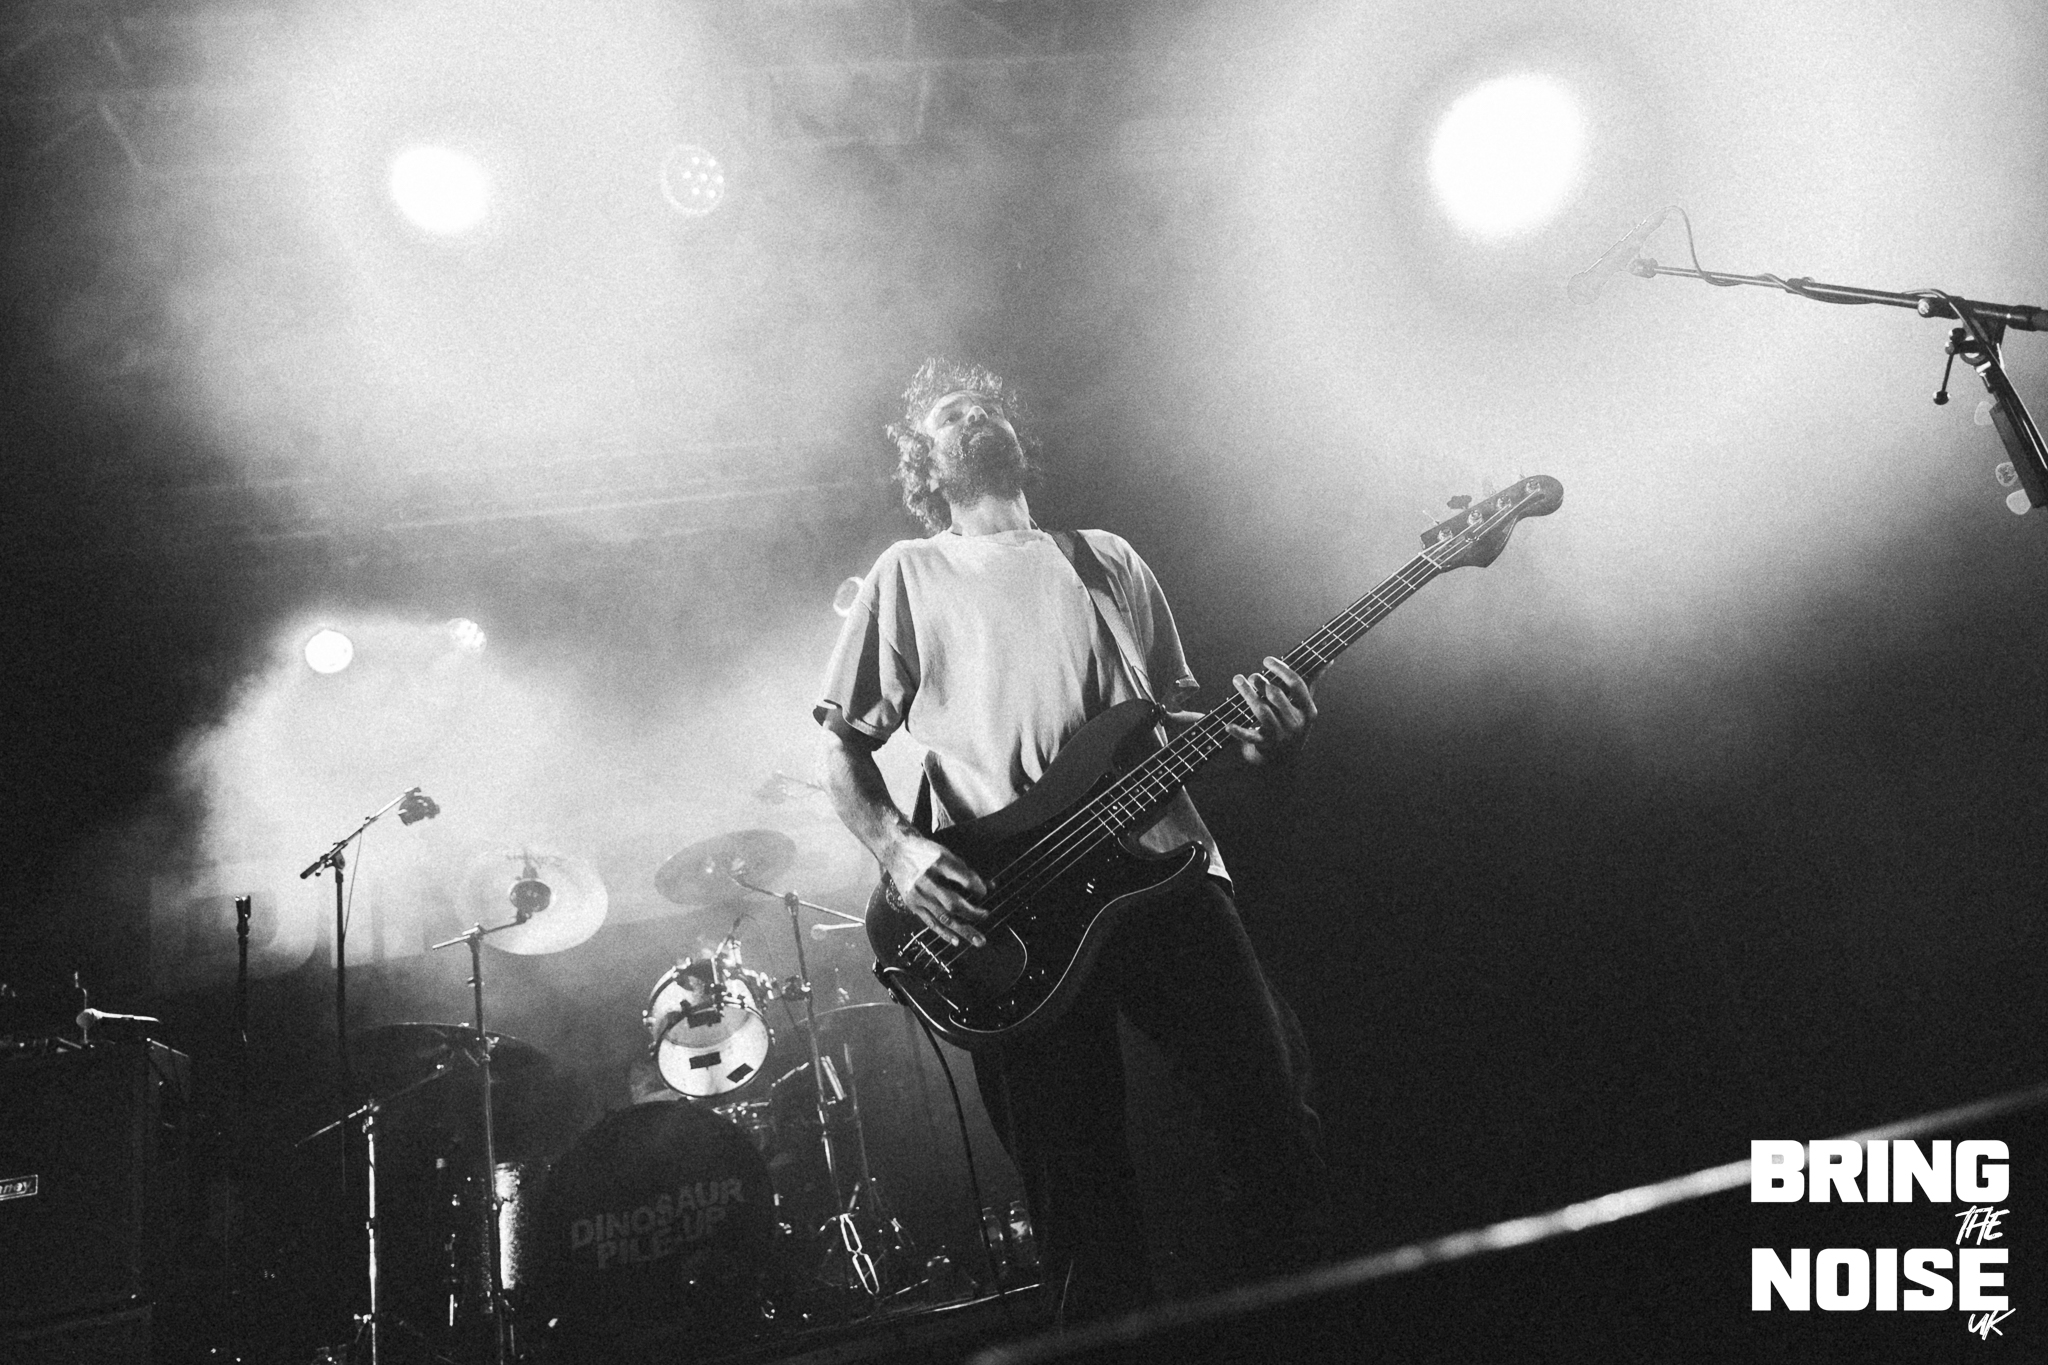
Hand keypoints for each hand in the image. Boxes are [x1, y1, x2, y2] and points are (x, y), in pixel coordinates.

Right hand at [884, 831, 989, 948]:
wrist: (896, 850)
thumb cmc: (926, 852)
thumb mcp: (947, 854)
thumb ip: (967, 872)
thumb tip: (990, 887)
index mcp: (939, 863)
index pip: (965, 880)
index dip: (978, 888)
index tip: (984, 892)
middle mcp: (927, 880)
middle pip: (953, 903)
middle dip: (973, 913)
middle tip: (986, 915)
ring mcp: (918, 895)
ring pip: (943, 917)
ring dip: (964, 930)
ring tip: (979, 940)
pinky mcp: (912, 904)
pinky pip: (930, 922)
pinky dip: (944, 933)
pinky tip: (957, 941)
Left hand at [1225, 656, 1316, 764]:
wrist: (1283, 759)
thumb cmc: (1293, 722)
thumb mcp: (1304, 706)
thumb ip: (1313, 682)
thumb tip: (1328, 660)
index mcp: (1308, 712)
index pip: (1296, 684)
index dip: (1281, 669)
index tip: (1266, 660)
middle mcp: (1296, 724)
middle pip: (1276, 696)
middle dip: (1261, 682)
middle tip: (1252, 675)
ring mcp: (1280, 736)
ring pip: (1262, 711)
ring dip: (1248, 694)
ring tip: (1238, 680)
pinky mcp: (1264, 745)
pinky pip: (1250, 737)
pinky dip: (1239, 732)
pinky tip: (1228, 725)